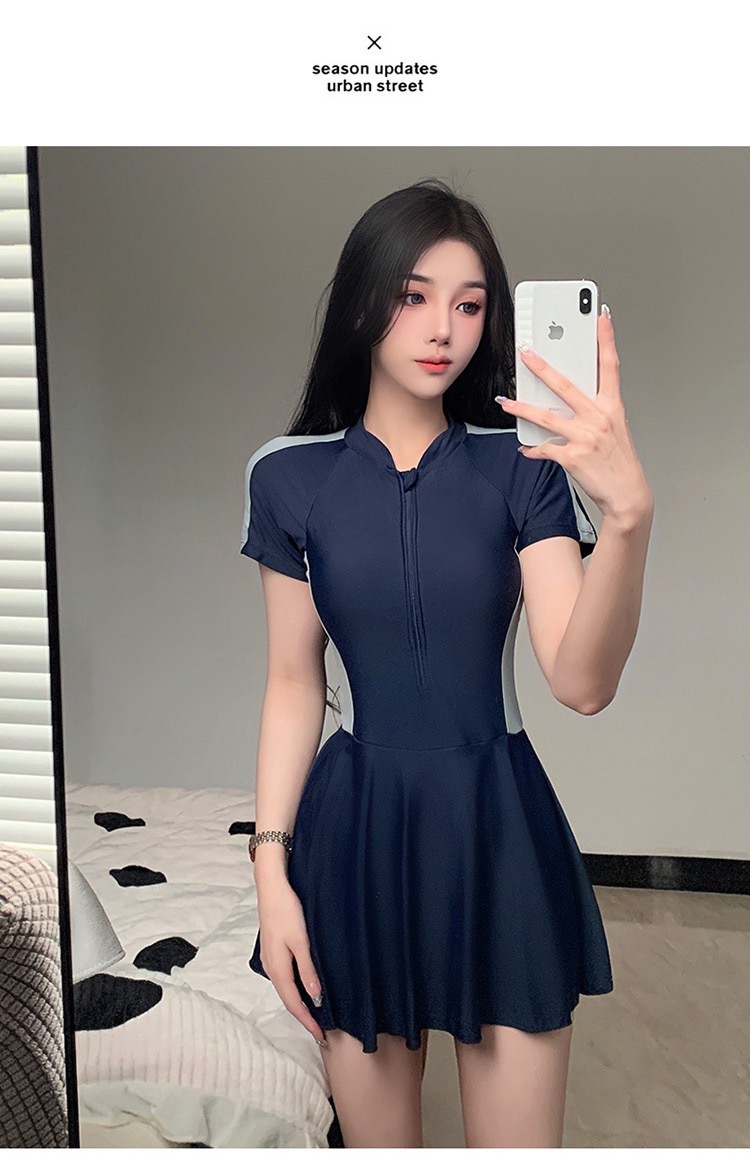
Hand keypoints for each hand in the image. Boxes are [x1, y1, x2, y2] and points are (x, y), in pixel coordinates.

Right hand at [257, 878, 327, 1046]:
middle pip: (288, 998)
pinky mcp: (272, 950)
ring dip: (298, 1002)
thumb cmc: (286, 910)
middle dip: (303, 1016)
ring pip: (285, 988)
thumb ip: (307, 969)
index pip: (293, 1003)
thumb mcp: (301, 940)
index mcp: (278, 968)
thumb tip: (314, 997)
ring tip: (314, 1013)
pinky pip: (284, 977)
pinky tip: (304, 986)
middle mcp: (271, 967)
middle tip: (321, 1030)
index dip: (307, 1021)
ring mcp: (270, 958)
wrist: (271, 887)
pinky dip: (294, 988)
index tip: (321, 1036)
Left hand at [497, 307, 652, 524]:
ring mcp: (586, 437)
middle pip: (566, 385)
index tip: (601, 316)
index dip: (606, 339)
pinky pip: (545, 449)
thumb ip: (593, 411)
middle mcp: (600, 418)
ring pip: (546, 417)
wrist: (627, 495)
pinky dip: (533, 449)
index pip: (610, 366)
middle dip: (542, 367)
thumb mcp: (614, 429)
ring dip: (522, 408)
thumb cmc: (619, 462)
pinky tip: (525, 448)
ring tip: (506, 402)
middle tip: (525, 352)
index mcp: (612, 407)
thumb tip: (566, 402)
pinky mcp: (573, 457)